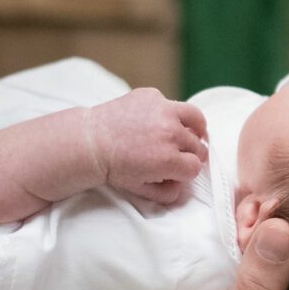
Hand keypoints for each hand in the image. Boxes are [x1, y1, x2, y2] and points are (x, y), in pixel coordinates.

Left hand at [87, 88, 208, 203]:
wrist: (90, 142)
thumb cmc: (114, 167)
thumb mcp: (141, 189)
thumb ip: (167, 193)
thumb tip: (183, 187)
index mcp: (169, 160)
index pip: (196, 167)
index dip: (187, 171)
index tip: (179, 170)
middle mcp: (170, 133)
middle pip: (198, 146)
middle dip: (189, 153)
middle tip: (178, 155)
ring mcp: (163, 110)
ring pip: (196, 119)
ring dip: (194, 129)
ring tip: (189, 133)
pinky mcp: (153, 96)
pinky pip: (172, 104)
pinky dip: (169, 113)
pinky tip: (159, 121)